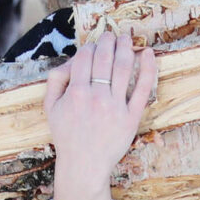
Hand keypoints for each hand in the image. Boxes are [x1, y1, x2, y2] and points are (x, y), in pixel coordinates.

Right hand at [42, 34, 158, 179]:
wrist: (84, 164)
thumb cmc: (66, 135)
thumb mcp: (50, 107)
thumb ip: (55, 80)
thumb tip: (71, 60)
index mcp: (75, 92)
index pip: (85, 57)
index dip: (90, 46)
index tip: (93, 45)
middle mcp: (96, 97)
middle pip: (105, 58)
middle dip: (108, 41)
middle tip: (111, 34)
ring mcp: (115, 106)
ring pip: (124, 67)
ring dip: (126, 47)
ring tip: (127, 38)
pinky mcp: (131, 116)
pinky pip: (143, 88)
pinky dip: (148, 68)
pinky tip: (148, 54)